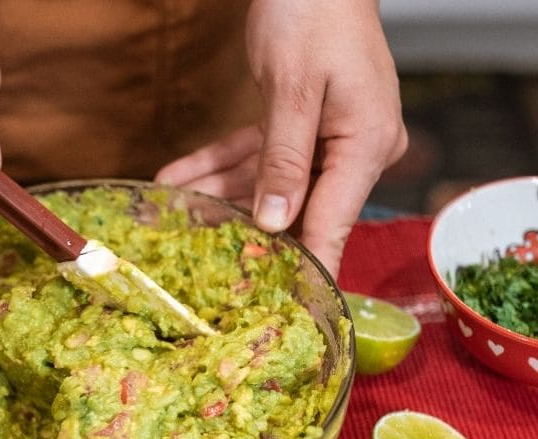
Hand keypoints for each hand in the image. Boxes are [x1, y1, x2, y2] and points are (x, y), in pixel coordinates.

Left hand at [154, 0, 406, 274]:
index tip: (280, 311)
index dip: (305, 269)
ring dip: (218, 196)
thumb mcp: (291, 88)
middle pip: (297, 207)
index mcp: (366, 144)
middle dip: (243, 230)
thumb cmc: (313, 13)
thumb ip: (282, 159)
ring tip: (171, 212)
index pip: (333, 223)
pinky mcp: (303, 123)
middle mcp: (355, 147)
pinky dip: (220, 165)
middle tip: (199, 260)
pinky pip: (259, 154)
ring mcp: (330, 136)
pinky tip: (177, 178)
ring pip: (269, 183)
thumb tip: (274, 222)